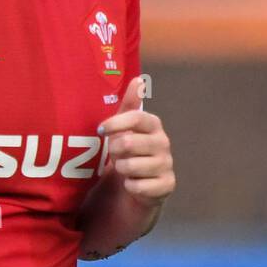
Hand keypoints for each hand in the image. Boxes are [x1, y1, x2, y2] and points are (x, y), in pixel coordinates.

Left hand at [98, 76, 174, 207]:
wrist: (136, 187)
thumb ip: (130, 105)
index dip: (116, 123)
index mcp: (153, 125)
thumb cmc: (127, 153)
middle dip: (114, 151)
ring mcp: (166, 165)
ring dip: (121, 170)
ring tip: (124, 170)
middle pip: (129, 143)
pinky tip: (132, 184)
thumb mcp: (124, 129)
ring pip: (130, 167)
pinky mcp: (166, 186)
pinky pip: (138, 187)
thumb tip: (138, 79)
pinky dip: (129, 187)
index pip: (137, 117)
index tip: (100, 130)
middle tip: (114, 155)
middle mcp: (163, 143)